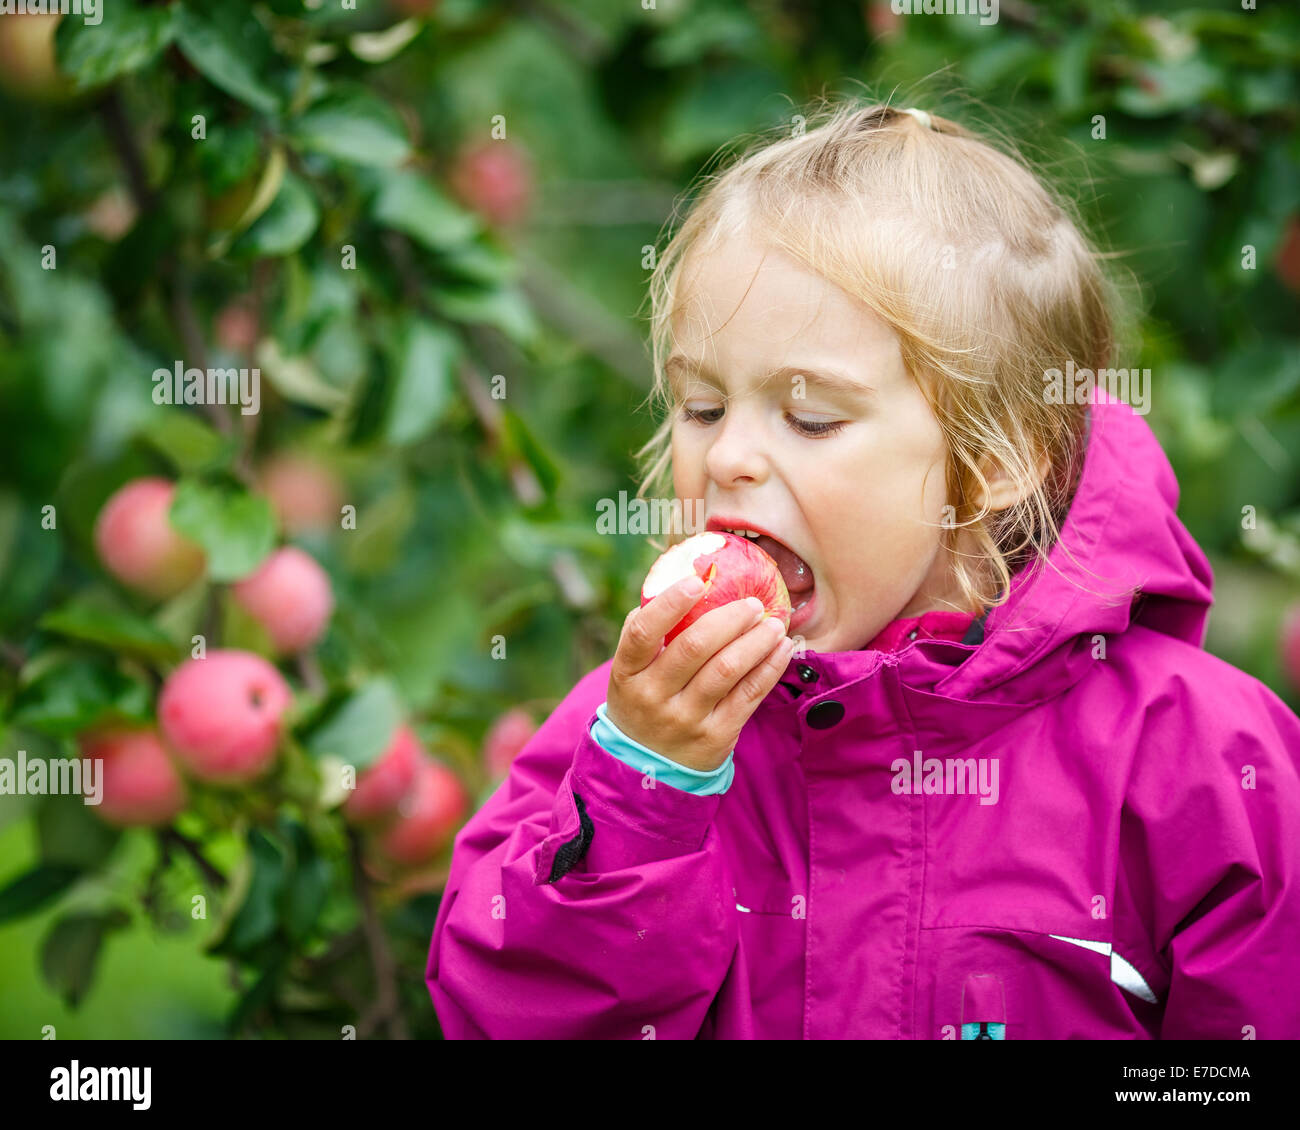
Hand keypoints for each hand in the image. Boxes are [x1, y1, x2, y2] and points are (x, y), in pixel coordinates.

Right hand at [605, 575, 795, 772]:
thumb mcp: (629, 671)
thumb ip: (646, 631)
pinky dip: (769, 668)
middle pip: (694, 647)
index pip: (642, 633)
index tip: (697, 581)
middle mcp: (652, 696)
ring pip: (727, 670)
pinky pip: (748, 695)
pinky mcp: (715, 736)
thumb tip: (679, 580)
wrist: (646, 765)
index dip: (670, 604)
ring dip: (756, 641)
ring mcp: (685, 719)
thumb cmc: (643, 699)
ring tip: (775, 623)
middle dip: (730, 618)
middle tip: (753, 603)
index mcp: (626, 673)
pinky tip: (781, 649)